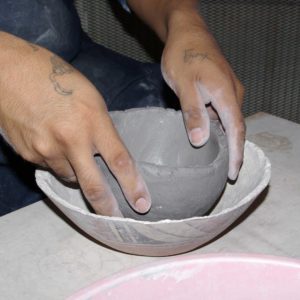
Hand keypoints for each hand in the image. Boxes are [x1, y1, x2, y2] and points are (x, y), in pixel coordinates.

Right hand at [0, 32, 150, 215]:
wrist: (9, 71)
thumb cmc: (56, 78)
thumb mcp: (91, 99)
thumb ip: (101, 128)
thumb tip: (106, 155)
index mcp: (93, 121)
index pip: (120, 160)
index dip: (133, 185)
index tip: (142, 204)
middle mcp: (71, 140)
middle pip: (93, 185)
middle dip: (106, 207)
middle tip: (115, 219)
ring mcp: (46, 149)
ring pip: (69, 177)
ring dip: (77, 173)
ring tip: (72, 151)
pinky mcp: (28, 154)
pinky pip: (49, 168)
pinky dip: (57, 162)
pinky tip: (51, 143)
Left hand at [161, 12, 244, 179]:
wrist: (186, 32)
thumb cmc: (183, 55)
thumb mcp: (184, 84)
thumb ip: (193, 112)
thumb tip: (200, 141)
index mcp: (226, 94)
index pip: (236, 130)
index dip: (235, 154)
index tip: (232, 173)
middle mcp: (232, 94)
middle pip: (236, 128)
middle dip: (232, 151)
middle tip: (224, 173)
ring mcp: (227, 91)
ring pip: (228, 121)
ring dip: (224, 140)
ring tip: (217, 161)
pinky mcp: (220, 89)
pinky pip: (222, 113)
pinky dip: (217, 128)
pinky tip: (209, 137)